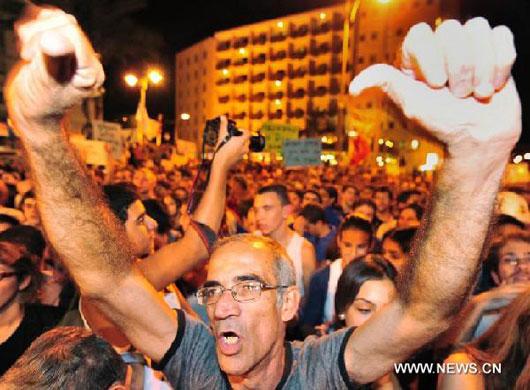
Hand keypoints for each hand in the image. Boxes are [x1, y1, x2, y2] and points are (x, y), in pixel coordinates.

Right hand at [5, 6, 103, 130]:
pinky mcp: (63, 45)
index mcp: (91, 71)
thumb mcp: (48, 83)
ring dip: (34, 32)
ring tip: (29, 54)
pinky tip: (30, 47)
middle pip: (63, 23)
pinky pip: (50, 21)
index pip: (72, 32)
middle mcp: (88, 59)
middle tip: (27, 57)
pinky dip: (34, 29)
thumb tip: (58, 36)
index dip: (45, 38)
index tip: (30, 57)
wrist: (33, 111)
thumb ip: (55, 59)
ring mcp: (76, 52)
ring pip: (56, 20)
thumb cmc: (41, 103)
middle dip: (38, 36)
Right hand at [213, 116, 248, 169]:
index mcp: (242, 141)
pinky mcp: (240, 160)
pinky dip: (237, 151)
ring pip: (243, 147)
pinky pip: (240, 153)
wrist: (221, 164)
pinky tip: (229, 151)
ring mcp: (243, 155)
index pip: (247, 133)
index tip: (237, 130)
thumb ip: (223, 125)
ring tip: (230, 144)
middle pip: (246, 140)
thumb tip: (222, 116)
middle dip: (240, 137)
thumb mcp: (222, 136)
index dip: (243, 130)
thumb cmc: (221, 150)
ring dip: (238, 144)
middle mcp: (245, 148)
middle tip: (233, 137)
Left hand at [349, 18, 520, 161]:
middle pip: (452, 30)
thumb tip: (353, 88)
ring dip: (481, 67)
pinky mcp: (495, 49)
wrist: (479, 140)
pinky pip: (502, 36)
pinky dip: (501, 63)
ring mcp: (469, 46)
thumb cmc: (441, 124)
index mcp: (417, 57)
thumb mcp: (410, 105)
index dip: (431, 57)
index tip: (435, 86)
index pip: (421, 33)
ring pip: (478, 28)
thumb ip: (386, 83)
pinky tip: (494, 85)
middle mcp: (441, 47)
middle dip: (459, 68)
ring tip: (477, 92)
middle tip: (457, 95)